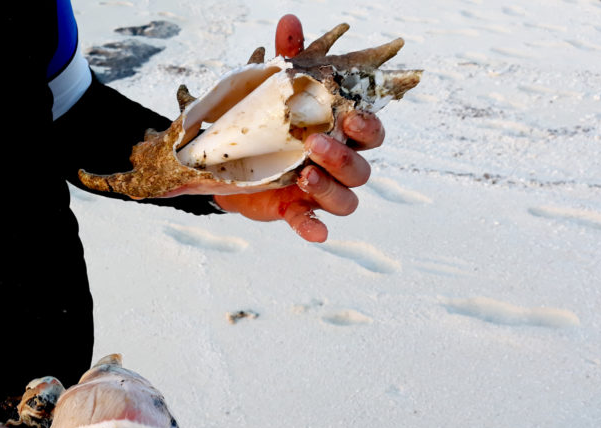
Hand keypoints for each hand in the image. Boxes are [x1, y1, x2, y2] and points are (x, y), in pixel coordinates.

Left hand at [213, 14, 384, 242]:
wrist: (229, 158)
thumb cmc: (266, 121)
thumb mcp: (273, 89)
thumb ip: (288, 58)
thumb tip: (290, 22)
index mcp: (341, 133)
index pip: (372, 131)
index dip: (369, 125)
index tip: (351, 116)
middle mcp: (339, 164)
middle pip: (363, 168)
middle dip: (344, 157)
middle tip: (314, 144)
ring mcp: (319, 190)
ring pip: (347, 199)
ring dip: (330, 188)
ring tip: (303, 175)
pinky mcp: (296, 210)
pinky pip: (312, 224)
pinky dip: (314, 228)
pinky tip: (313, 232)